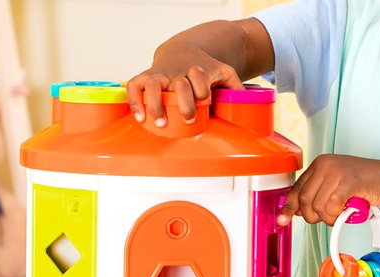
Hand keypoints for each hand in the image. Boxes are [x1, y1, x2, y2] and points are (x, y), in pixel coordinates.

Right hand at [126, 43, 244, 126]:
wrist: (182, 50)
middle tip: (189, 119)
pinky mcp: (146, 77)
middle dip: (184, 102)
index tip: (205, 101)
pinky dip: (135, 100)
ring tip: (161, 123)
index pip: (200, 78)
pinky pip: (134, 86)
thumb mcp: (223, 71)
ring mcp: (160, 74)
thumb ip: (234, 85)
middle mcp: (177, 72)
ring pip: (153, 85)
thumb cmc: (203, 67)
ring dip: (156, 104)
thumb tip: (245, 102)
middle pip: (179, 84)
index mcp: (197, 70)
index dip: (202, 90)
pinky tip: (140, 117)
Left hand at [277, 154, 379, 225]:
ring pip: (319, 206)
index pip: (296, 189)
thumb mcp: (334, 184)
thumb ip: (316, 194)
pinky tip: (345, 213)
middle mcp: (325, 165)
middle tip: (326, 218)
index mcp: (318, 164)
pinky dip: (337, 215)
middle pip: (305, 200)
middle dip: (312, 216)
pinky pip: (333, 206)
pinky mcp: (350, 181)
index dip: (288, 207)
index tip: (282, 220)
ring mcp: (338, 172)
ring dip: (328, 218)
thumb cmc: (362, 184)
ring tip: (340, 214)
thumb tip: (296, 210)